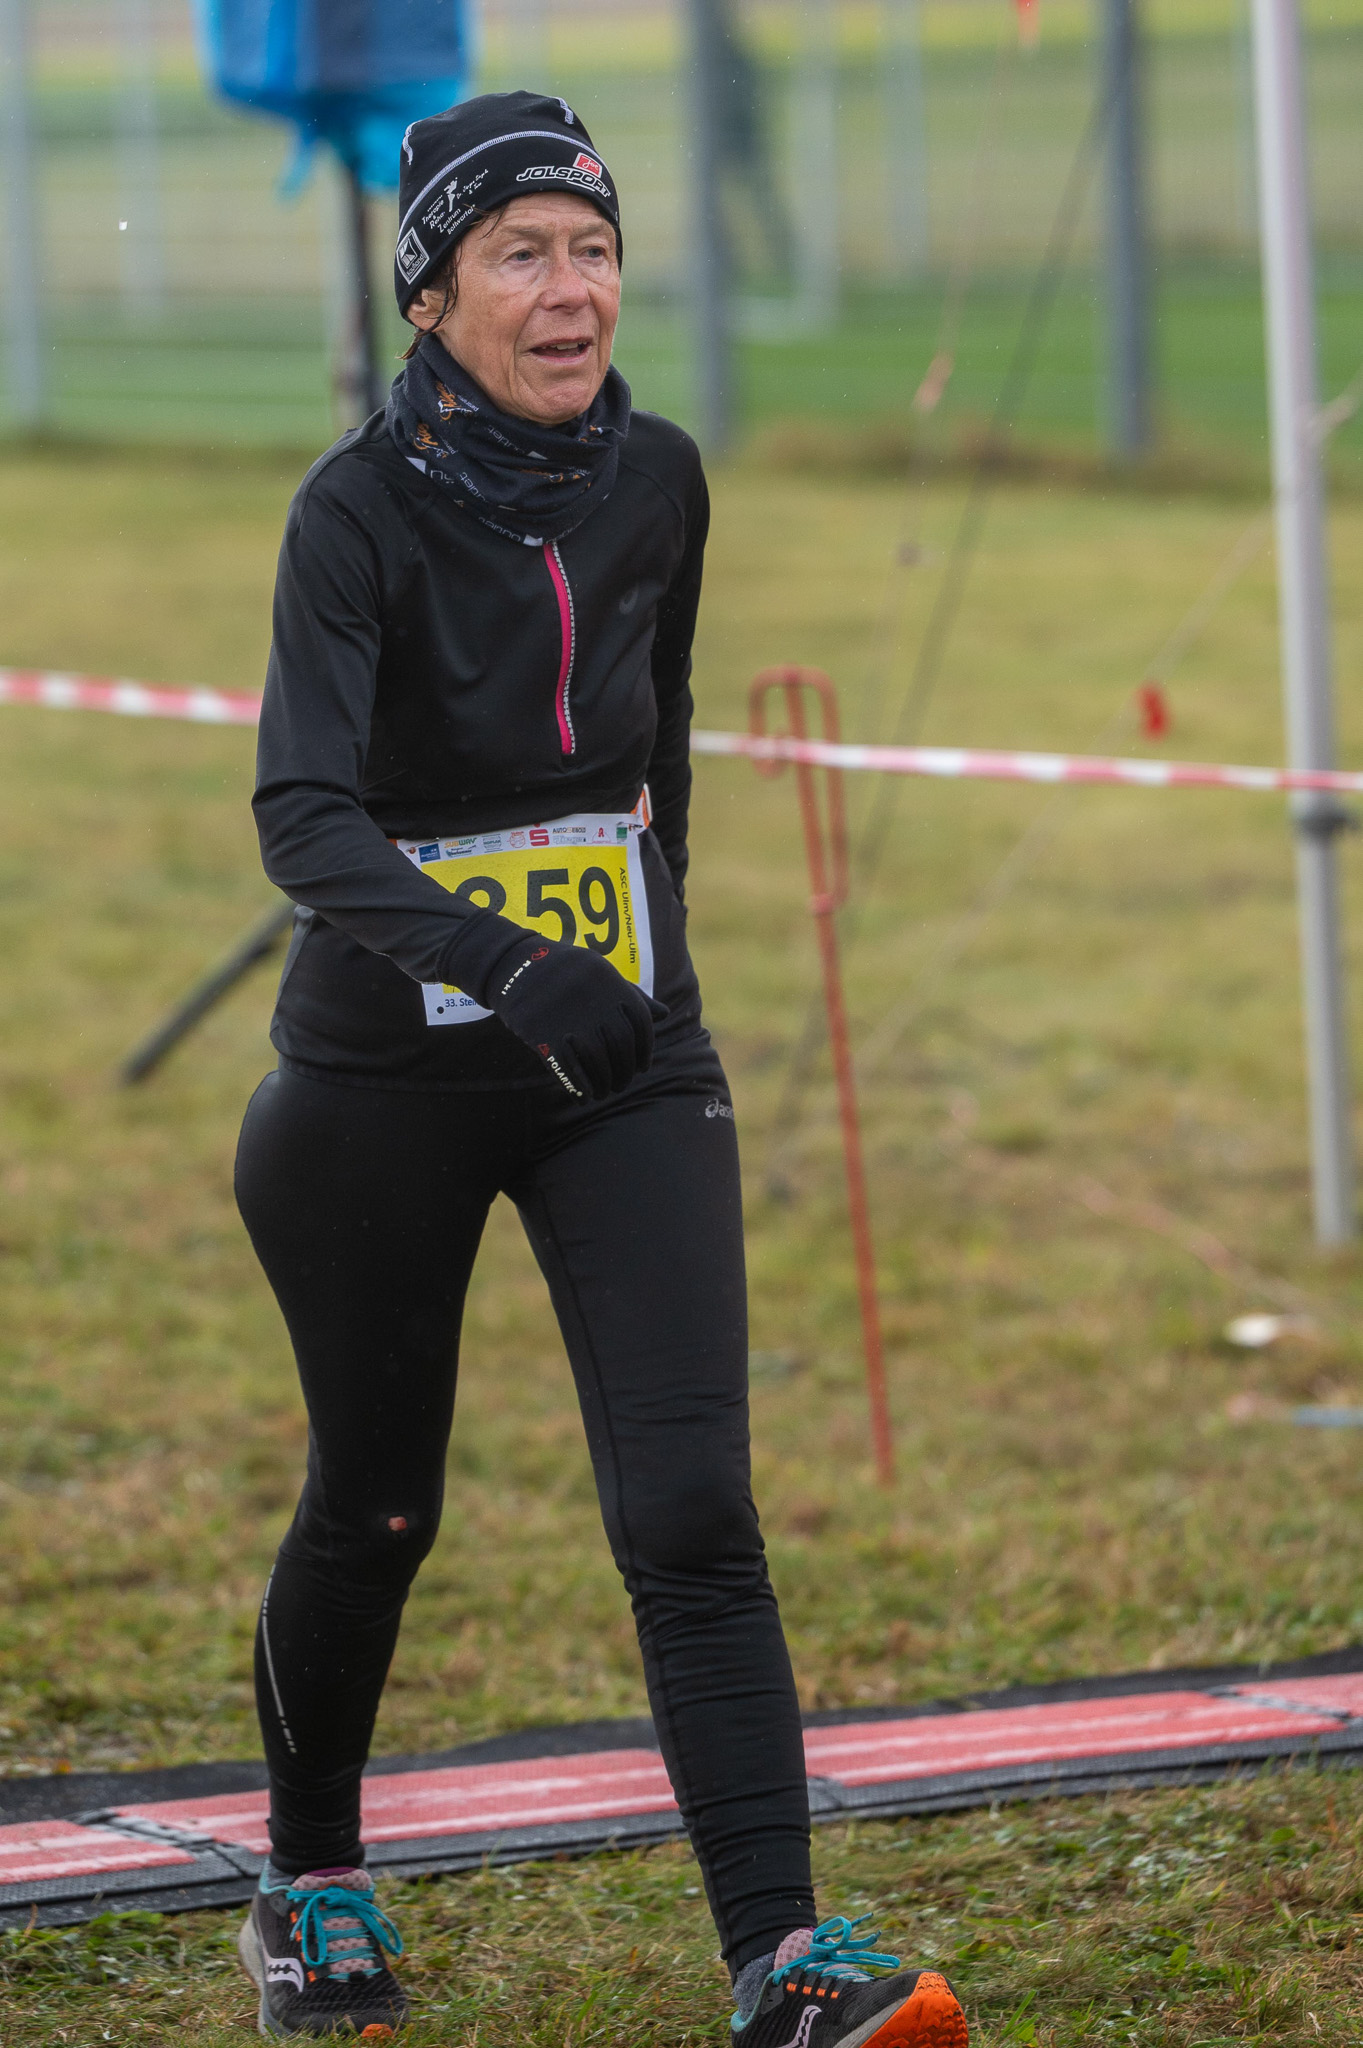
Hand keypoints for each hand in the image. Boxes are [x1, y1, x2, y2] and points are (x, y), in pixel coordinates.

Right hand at [487, 937, 667, 1099]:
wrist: (516, 965)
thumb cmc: (565, 972)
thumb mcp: (600, 973)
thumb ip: (632, 995)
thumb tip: (664, 1014)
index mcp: (612, 983)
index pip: (641, 1024)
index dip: (645, 1050)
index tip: (642, 1066)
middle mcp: (596, 1001)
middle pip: (621, 1046)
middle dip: (625, 1071)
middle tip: (621, 1084)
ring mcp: (571, 1019)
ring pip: (598, 1061)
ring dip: (604, 1083)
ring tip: (603, 1091)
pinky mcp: (545, 1035)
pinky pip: (570, 1069)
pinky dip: (581, 1087)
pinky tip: (584, 1096)